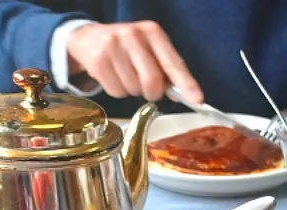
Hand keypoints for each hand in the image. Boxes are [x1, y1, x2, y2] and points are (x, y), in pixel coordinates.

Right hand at [66, 21, 202, 102]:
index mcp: (152, 32)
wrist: (89, 38)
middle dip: (151, 92)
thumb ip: (168, 72)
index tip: (197, 100)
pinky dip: (118, 91)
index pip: (173, 63)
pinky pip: (117, 92)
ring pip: (134, 90)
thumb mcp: (150, 51)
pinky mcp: (98, 60)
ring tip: (125, 74)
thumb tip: (184, 96)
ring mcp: (113, 46)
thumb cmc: (128, 49)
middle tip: (145, 86)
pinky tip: (113, 76)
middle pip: (152, 82)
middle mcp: (133, 35)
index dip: (186, 84)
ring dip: (132, 90)